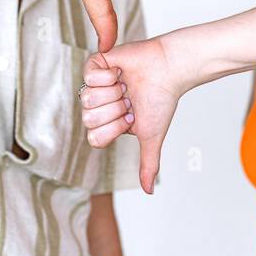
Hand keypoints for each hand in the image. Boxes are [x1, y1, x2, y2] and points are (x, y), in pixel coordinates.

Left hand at [80, 37, 184, 194]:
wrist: (169, 70)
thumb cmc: (161, 100)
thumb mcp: (151, 137)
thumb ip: (147, 164)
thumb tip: (149, 191)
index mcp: (107, 123)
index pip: (94, 137)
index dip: (113, 128)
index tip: (131, 118)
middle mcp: (98, 105)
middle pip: (89, 119)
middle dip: (115, 110)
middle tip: (129, 100)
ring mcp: (94, 85)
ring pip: (87, 98)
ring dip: (113, 93)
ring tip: (125, 86)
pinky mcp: (95, 65)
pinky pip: (89, 77)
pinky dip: (109, 76)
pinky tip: (120, 72)